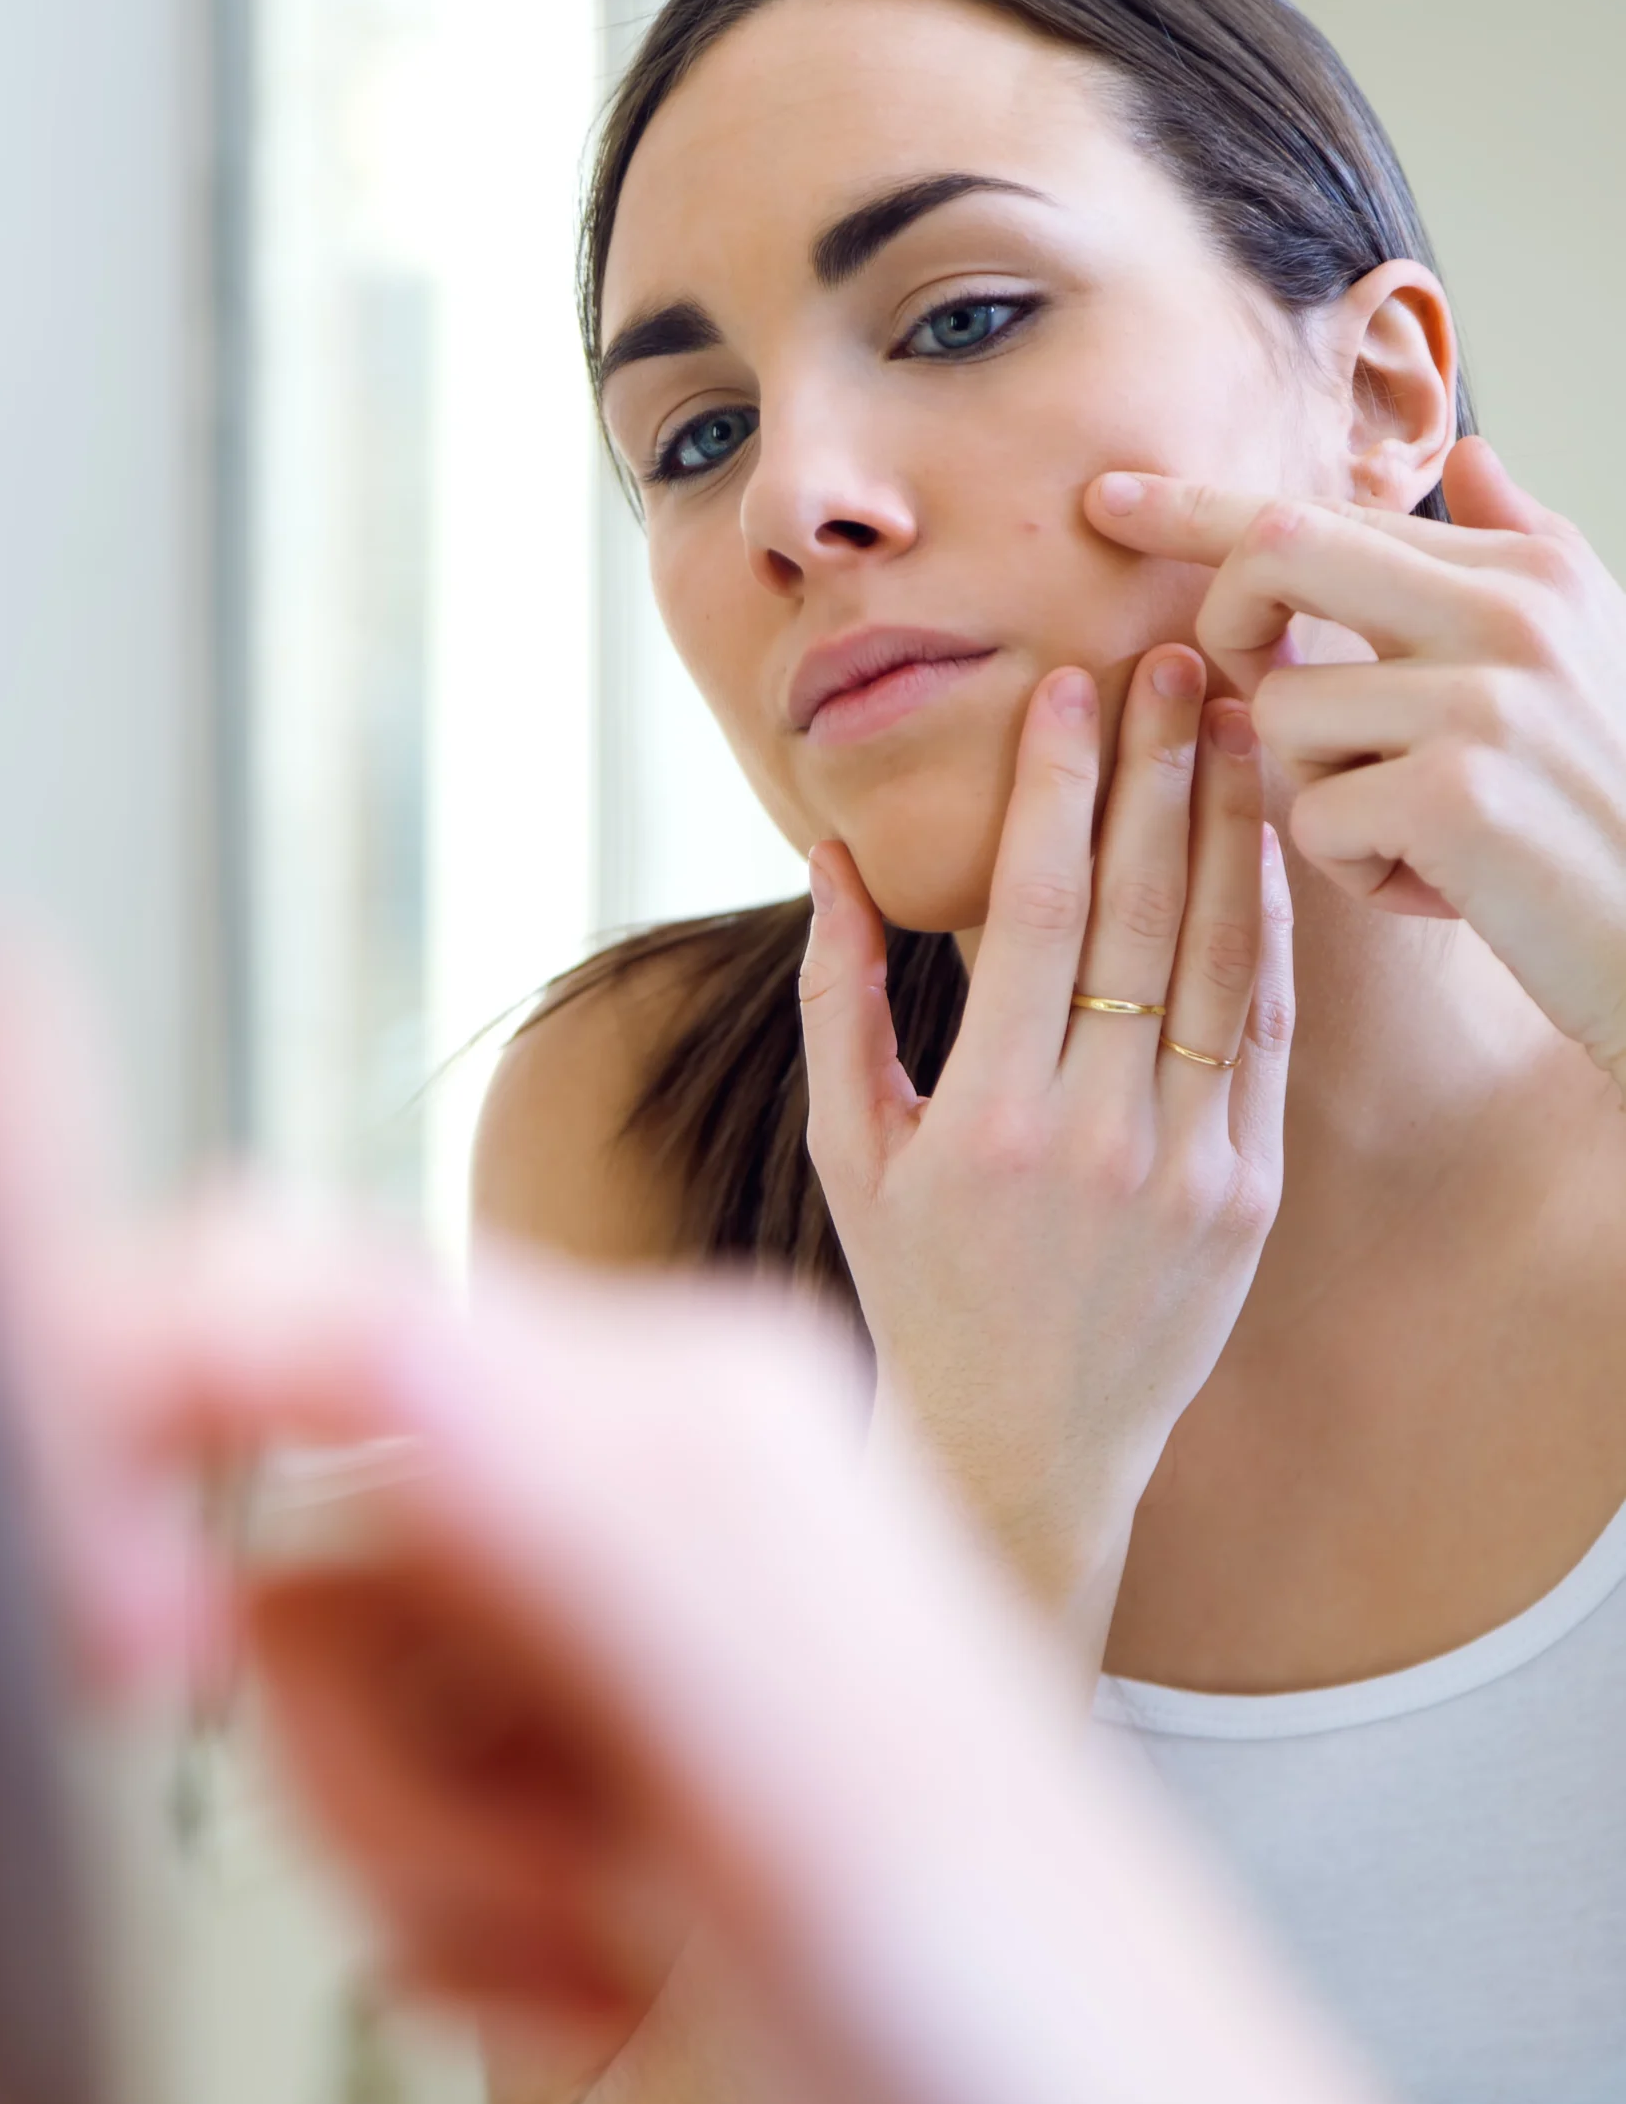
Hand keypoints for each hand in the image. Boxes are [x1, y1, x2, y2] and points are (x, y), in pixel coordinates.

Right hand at [146, 1218, 1580, 2103]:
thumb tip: (373, 1326)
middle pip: (310, 1541)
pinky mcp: (590, 1752)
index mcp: (693, 1416)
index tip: (134, 1628)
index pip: (330, 1311)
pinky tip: (613, 1979)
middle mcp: (644, 1487)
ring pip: (338, 1685)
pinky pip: (395, 1798)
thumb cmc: (1035, 2008)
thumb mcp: (805, 1775)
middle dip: (371, 1761)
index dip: (170, 1419)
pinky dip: (459, 1924)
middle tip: (536, 1880)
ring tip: (608, 1945)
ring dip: (428, 1864)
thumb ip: (582, 1529)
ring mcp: (611, 1627)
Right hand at [799, 649, 1292, 1633]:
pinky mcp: (1250, 1191)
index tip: (1065, 686)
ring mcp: (1188, 1165)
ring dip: (1230, 825)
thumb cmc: (916, 1289)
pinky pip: (1266, 1033)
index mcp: (986, 1116)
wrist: (1022, 1446)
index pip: (1033, 908)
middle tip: (1171, 657)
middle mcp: (1096, 1134)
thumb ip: (837, 998)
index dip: (1054, 784)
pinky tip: (1261, 849)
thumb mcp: (848, 1151)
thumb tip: (834, 856)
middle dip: (1156, 766)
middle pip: (1143, 907)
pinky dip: (1270, 932)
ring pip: (1225, 956)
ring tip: (1234, 720)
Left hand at [1085, 441, 1625, 1088]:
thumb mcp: (1591, 651)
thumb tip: (1470, 458)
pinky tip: (1441, 887)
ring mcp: (1482, 697)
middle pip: (1277, 553)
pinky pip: (1312, 818)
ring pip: (1281, 714)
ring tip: (1420, 833)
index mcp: (1524, 570)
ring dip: (1322, 795)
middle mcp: (1507, 609)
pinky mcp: (1455, 793)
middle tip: (1250, 692)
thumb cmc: (1610, 808)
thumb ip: (1524, 545)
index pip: (1326, 510)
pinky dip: (1358, 872)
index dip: (1200, 508)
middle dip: (1223, 623)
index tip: (1107, 501)